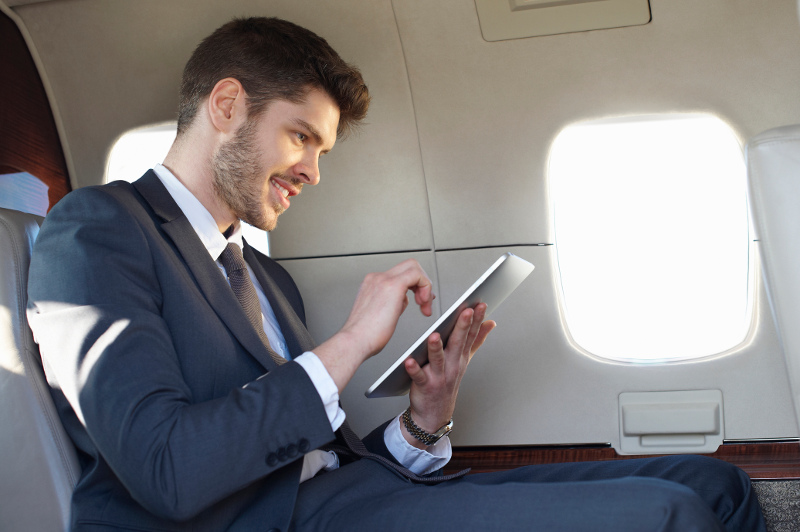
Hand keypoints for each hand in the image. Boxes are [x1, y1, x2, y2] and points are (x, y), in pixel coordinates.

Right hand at [314, 259, 435, 391]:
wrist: (355, 340)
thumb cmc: (365, 335)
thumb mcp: (378, 314)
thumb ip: (390, 303)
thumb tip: (402, 301)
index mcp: (372, 284)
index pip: (399, 274)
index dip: (414, 285)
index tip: (420, 300)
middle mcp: (377, 278)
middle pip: (408, 265)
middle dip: (422, 282)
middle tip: (425, 300)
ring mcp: (383, 280)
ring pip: (413, 266)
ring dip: (425, 286)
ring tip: (424, 306)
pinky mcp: (393, 285)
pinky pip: (417, 275)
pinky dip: (425, 287)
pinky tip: (423, 304)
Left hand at [402, 302, 495, 448]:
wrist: (434, 414)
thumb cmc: (447, 383)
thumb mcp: (465, 360)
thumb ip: (477, 340)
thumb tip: (491, 322)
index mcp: (460, 357)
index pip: (470, 335)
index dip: (477, 320)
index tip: (480, 305)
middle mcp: (452, 365)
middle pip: (458, 343)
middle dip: (463, 327)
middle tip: (466, 312)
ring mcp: (439, 376)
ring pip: (438, 359)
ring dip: (436, 348)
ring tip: (434, 336)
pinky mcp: (424, 386)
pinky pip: (418, 376)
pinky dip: (414, 369)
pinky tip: (409, 361)